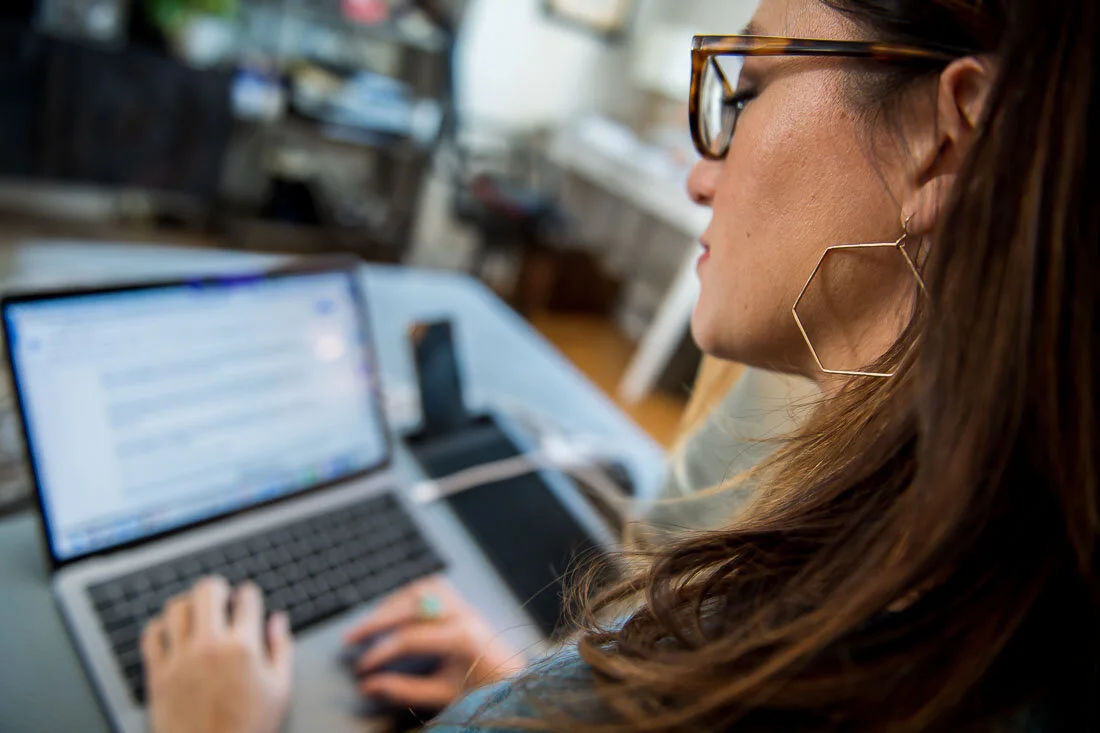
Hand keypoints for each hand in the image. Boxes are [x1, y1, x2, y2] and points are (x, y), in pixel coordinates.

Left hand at [142, 577, 293, 732]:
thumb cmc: (248, 729)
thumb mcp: (280, 690)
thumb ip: (281, 649)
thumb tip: (278, 621)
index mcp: (243, 647)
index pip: (246, 597)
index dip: (249, 594)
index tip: (247, 599)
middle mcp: (209, 646)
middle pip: (207, 591)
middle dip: (218, 588)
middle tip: (221, 597)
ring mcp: (180, 659)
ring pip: (176, 607)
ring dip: (189, 604)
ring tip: (196, 612)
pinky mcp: (158, 675)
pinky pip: (151, 635)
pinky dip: (160, 626)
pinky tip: (171, 632)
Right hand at [344, 577, 526, 710]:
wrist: (514, 682)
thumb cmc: (484, 690)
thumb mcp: (443, 695)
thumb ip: (404, 690)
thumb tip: (369, 686)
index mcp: (462, 636)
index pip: (410, 638)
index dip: (381, 652)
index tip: (362, 667)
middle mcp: (464, 613)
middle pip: (411, 605)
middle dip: (376, 620)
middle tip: (351, 636)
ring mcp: (465, 604)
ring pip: (420, 589)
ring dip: (392, 602)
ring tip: (370, 622)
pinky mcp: (463, 604)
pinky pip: (432, 588)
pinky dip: (408, 595)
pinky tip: (393, 610)